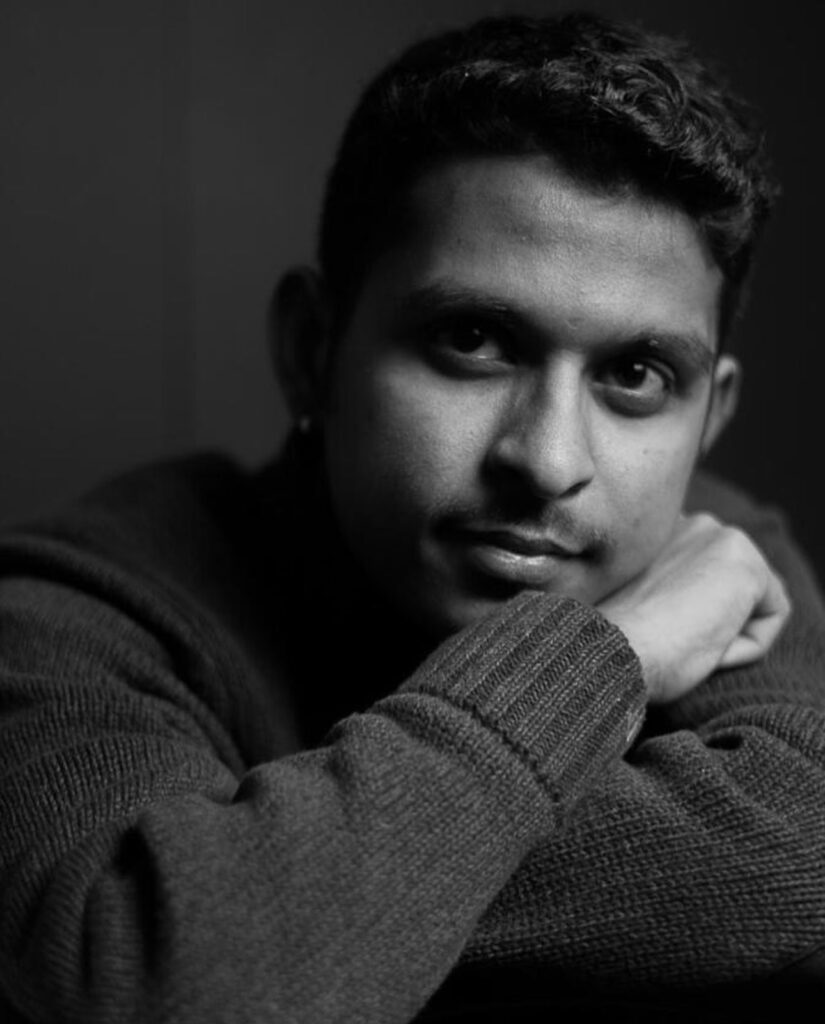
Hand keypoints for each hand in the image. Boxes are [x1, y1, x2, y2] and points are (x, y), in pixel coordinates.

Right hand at [597, 513, 790, 703]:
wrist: (610, 647)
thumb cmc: (616, 637)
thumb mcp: (639, 600)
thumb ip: (667, 581)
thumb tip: (698, 597)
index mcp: (664, 527)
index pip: (708, 577)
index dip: (689, 616)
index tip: (655, 631)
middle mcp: (696, 521)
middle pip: (736, 588)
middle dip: (713, 621)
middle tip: (669, 638)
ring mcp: (724, 538)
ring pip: (754, 603)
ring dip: (726, 634)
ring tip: (683, 641)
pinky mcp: (749, 567)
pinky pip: (771, 618)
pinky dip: (745, 646)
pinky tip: (706, 645)